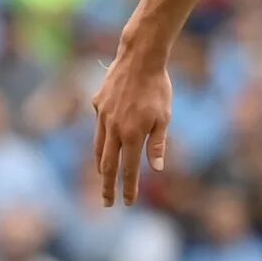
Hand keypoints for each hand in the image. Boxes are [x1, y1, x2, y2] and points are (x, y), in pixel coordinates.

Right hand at [90, 46, 171, 207]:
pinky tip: (105, 142)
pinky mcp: (97, 104)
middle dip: (107, 186)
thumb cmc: (157, 87)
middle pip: (108, 165)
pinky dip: (101, 139)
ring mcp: (103, 116)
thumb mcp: (164, 117)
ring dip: (101, 166)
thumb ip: (158, 144)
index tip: (128, 202)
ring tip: (102, 178)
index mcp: (132, 135)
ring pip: (99, 147)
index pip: (129, 169)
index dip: (128, 188)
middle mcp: (114, 129)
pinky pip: (98, 126)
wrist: (139, 57)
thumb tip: (157, 169)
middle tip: (107, 202)